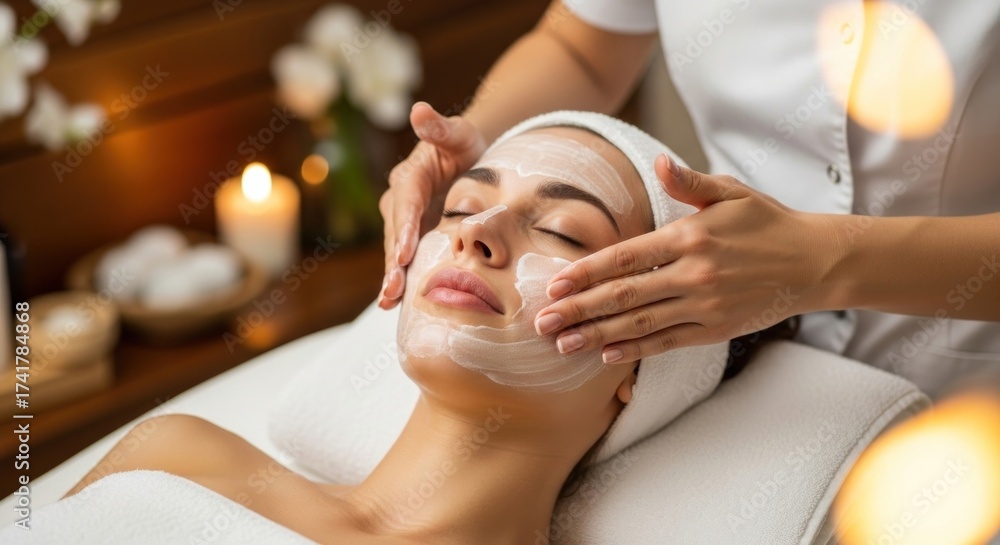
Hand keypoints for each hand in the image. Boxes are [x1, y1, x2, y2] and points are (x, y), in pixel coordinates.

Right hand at [378, 102, 486, 308]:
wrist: (468, 159)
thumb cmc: (465, 144)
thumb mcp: (458, 133)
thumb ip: (440, 127)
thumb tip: (419, 109)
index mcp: (409, 178)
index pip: (405, 204)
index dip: (403, 228)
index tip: (404, 250)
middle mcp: (400, 202)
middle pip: (395, 235)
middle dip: (393, 263)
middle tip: (393, 289)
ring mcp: (405, 224)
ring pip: (396, 253)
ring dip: (393, 277)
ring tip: (389, 302)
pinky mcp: (414, 238)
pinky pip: (406, 261)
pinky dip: (401, 281)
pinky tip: (394, 306)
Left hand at [533, 155, 840, 362]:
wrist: (815, 263)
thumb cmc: (767, 223)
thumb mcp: (731, 193)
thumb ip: (690, 182)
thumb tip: (660, 163)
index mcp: (690, 236)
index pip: (626, 257)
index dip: (587, 273)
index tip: (555, 285)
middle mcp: (693, 273)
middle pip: (624, 295)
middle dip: (579, 310)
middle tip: (544, 323)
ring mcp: (704, 305)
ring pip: (640, 323)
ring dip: (597, 334)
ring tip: (563, 344)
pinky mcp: (716, 329)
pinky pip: (667, 342)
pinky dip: (635, 349)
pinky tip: (606, 354)